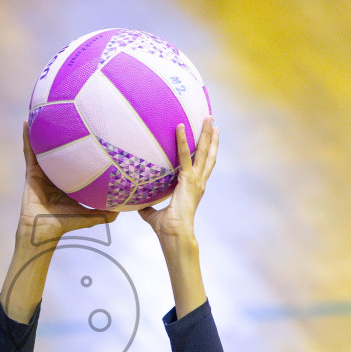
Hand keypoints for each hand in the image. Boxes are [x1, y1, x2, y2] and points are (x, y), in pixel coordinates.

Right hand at [17, 123, 116, 245]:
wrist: (44, 230)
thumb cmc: (65, 225)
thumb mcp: (90, 216)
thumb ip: (107, 212)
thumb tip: (126, 207)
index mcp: (67, 180)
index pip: (76, 161)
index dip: (81, 148)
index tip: (89, 131)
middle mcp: (55, 173)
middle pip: (60, 149)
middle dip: (62, 132)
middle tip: (69, 113)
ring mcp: (42, 171)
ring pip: (42, 146)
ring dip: (42, 129)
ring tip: (44, 109)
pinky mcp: (31, 172)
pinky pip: (29, 151)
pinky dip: (27, 137)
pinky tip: (27, 122)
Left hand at [138, 117, 217, 243]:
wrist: (174, 234)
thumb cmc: (167, 228)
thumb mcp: (154, 215)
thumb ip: (149, 207)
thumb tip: (138, 204)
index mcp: (194, 188)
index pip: (202, 165)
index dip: (207, 151)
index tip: (209, 136)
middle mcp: (199, 182)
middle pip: (208, 154)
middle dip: (211, 136)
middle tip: (212, 119)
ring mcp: (196, 180)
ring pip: (204, 152)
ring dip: (206, 134)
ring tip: (208, 117)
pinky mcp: (188, 180)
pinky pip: (184, 156)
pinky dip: (182, 141)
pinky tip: (180, 127)